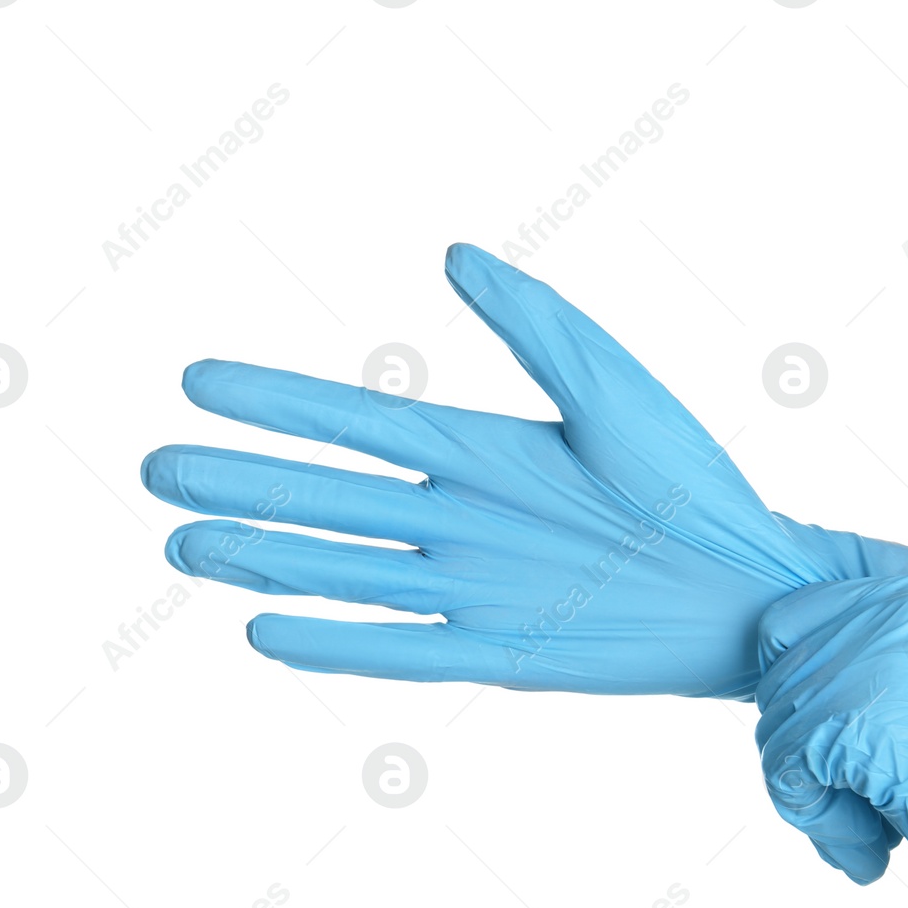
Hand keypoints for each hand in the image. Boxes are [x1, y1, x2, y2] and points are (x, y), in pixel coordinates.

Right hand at [141, 244, 907, 698]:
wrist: (752, 585)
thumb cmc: (693, 481)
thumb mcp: (613, 388)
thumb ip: (533, 325)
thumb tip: (454, 254)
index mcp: (482, 449)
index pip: (355, 421)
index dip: (277, 402)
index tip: (198, 381)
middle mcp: (461, 518)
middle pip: (328, 499)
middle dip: (242, 483)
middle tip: (155, 470)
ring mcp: (474, 587)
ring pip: (345, 571)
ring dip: (264, 559)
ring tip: (184, 545)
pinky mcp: (501, 653)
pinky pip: (402, 648)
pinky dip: (336, 643)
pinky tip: (265, 631)